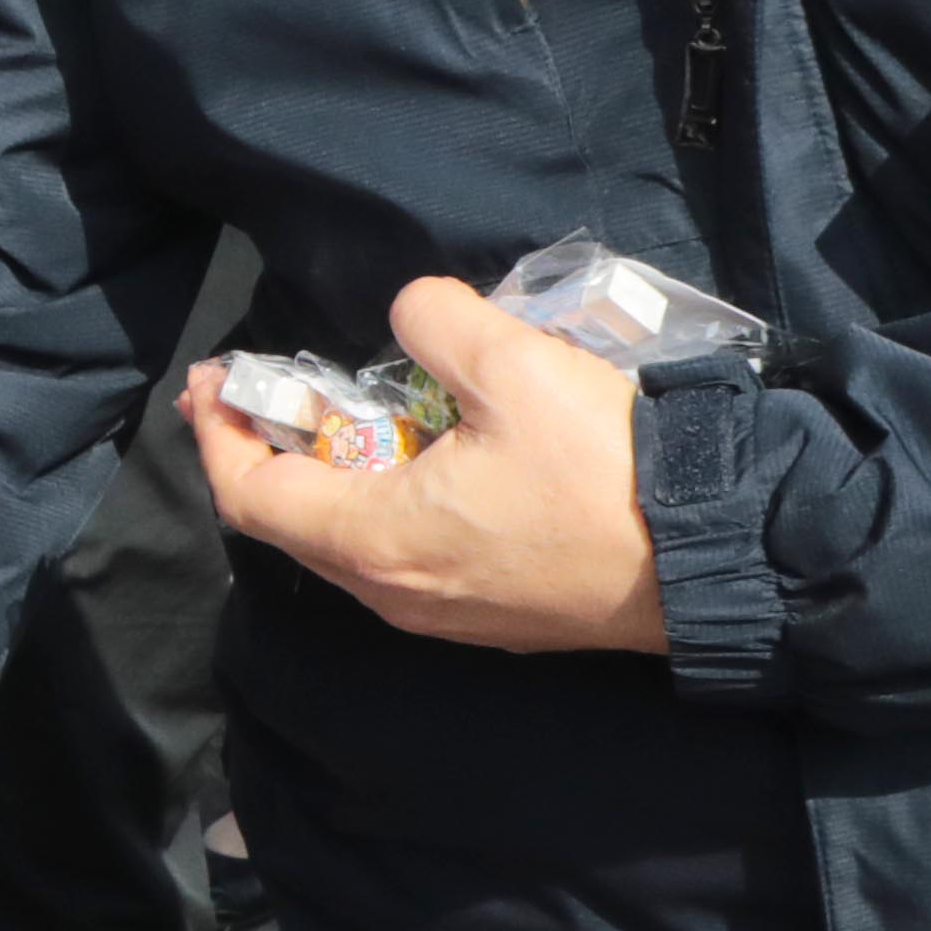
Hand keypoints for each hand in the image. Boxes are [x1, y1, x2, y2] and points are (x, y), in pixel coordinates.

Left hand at [185, 273, 670, 655]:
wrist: (717, 556)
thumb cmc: (607, 470)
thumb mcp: (512, 364)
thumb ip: (434, 322)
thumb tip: (410, 315)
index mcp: (377, 540)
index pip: (251, 495)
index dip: (219, 434)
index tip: (213, 381)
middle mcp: (395, 593)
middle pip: (293, 522)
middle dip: (266, 447)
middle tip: (262, 386)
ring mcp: (445, 614)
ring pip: (351, 542)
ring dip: (330, 474)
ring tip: (340, 408)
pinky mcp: (492, 615)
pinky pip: (405, 555)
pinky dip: (383, 500)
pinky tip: (418, 453)